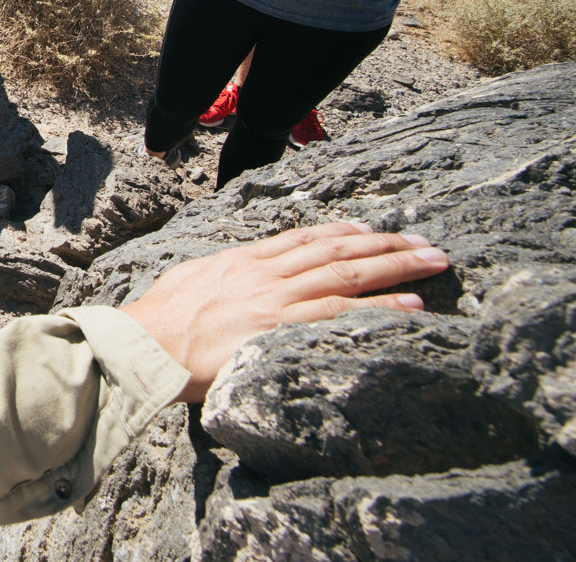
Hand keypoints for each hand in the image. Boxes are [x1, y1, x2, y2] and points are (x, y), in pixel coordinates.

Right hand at [118, 221, 447, 402]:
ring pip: (346, 275)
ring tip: (431, 262)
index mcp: (241, 260)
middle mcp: (264, 274)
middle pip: (334, 251)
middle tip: (424, 241)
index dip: (340, 232)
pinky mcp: (280, 329)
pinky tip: (410, 304)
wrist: (144, 346)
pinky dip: (378, 306)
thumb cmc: (157, 322)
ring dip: (395, 266)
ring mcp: (275, 300)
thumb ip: (219, 274)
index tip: (371, 229)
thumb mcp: (189, 281)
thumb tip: (230, 274)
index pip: (301, 239)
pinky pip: (340, 313)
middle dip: (384, 244)